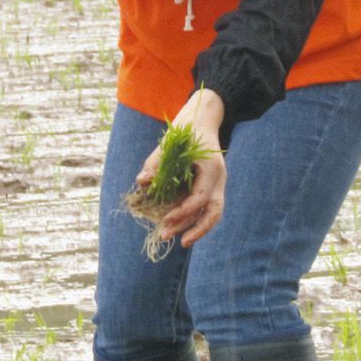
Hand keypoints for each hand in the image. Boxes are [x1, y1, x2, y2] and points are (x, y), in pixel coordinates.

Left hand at [136, 88, 226, 248]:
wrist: (202, 120)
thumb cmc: (184, 130)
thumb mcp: (168, 144)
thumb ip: (155, 164)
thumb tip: (141, 183)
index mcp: (211, 167)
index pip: (201, 197)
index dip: (183, 211)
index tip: (166, 219)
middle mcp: (219, 178)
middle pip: (213, 212)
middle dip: (192, 228)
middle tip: (165, 236)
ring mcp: (218, 184)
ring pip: (214, 213)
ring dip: (196, 229)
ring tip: (177, 241)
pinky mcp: (213, 187)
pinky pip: (208, 208)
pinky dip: (196, 220)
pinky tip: (180, 227)